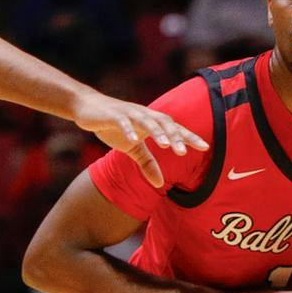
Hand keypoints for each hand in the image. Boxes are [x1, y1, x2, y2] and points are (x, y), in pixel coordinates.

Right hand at [74, 91, 209, 188]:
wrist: (86, 108)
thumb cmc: (113, 126)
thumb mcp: (132, 148)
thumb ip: (147, 163)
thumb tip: (160, 184)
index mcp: (151, 122)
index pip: (174, 128)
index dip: (188, 137)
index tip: (205, 147)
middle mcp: (144, 114)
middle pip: (164, 123)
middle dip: (175, 136)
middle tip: (184, 151)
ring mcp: (128, 113)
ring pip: (146, 120)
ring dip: (156, 131)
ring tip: (165, 144)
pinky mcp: (112, 115)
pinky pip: (122, 121)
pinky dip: (127, 129)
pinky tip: (133, 139)